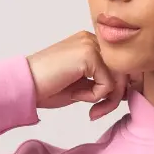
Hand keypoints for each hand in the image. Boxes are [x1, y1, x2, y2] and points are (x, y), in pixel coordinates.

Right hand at [25, 31, 143, 120]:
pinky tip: (77, 96)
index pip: (120, 65)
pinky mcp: (88, 55)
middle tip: (98, 112)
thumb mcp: (83, 85)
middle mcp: (92, 40)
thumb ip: (103, 82)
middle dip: (116, 98)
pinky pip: (107, 84)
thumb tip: (127, 90)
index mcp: (91, 44)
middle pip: (124, 71)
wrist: (26, 85)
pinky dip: (95, 97)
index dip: (120, 89)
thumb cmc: (49, 87)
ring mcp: (90, 45)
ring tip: (91, 109)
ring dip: (108, 101)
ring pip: (119, 78)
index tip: (105, 105)